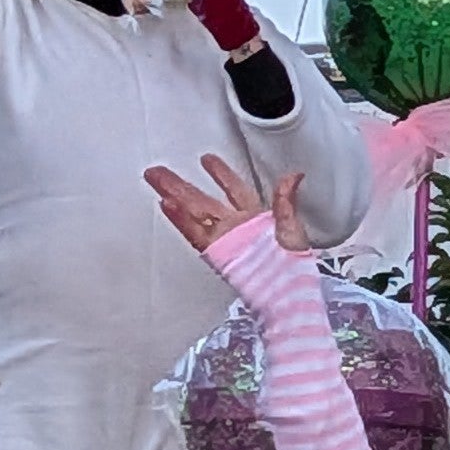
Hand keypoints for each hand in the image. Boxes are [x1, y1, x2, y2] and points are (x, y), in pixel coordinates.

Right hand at [145, 153, 310, 256]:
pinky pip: (194, 233)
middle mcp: (234, 226)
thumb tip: (294, 176)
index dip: (221, 174)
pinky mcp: (215, 252)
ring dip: (173, 194)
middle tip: (159, 170)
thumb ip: (285, 200)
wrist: (288, 290)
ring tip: (154, 178)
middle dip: (180, 183)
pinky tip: (166, 204)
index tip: (207, 159)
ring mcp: (223, 238)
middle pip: (202, 199)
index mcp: (254, 217)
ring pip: (192, 211)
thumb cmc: (295, 264)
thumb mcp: (292, 226)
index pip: (235, 189)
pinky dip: (180, 219)